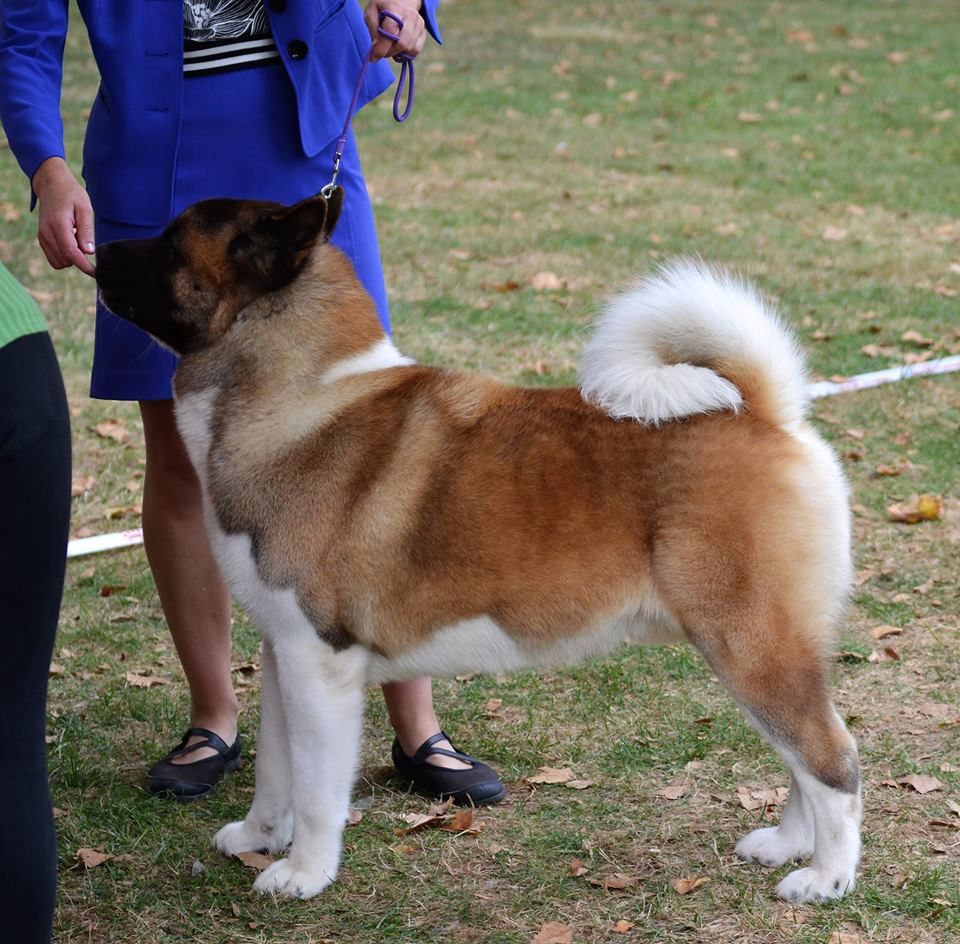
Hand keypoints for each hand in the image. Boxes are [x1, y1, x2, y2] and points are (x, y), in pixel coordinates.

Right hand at [32, 157, 95, 276]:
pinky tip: (71, 242)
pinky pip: (53, 258)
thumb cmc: (71, 194)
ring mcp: (42, 236)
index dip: (84, 266)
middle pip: (65, 260)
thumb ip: (86, 231)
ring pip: (58, 262)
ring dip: (71, 259)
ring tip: (78, 240)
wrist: (51, 184)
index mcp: (58, 225)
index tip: (96, 272)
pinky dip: (64, 256)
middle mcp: (46, 233)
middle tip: (86, 244)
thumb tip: (89, 252)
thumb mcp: (85, 209)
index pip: (71, 254)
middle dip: (79, 260)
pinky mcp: (41, 238)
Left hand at [363, 0, 425, 61]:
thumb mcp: (371, 11)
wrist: (402, 1)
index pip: (391, 32)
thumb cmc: (384, 8)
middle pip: (402, 44)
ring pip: (410, 49)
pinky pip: (415, 51)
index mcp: (396, 9)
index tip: (373, 57)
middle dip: (389, 52)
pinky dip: (406, 53)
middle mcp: (411, 16)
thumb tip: (376, 47)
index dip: (382, 48)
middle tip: (382, 51)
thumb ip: (372, 28)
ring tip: (390, 45)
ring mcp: (419, 25)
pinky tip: (399, 47)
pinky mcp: (423, 33)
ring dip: (398, 53)